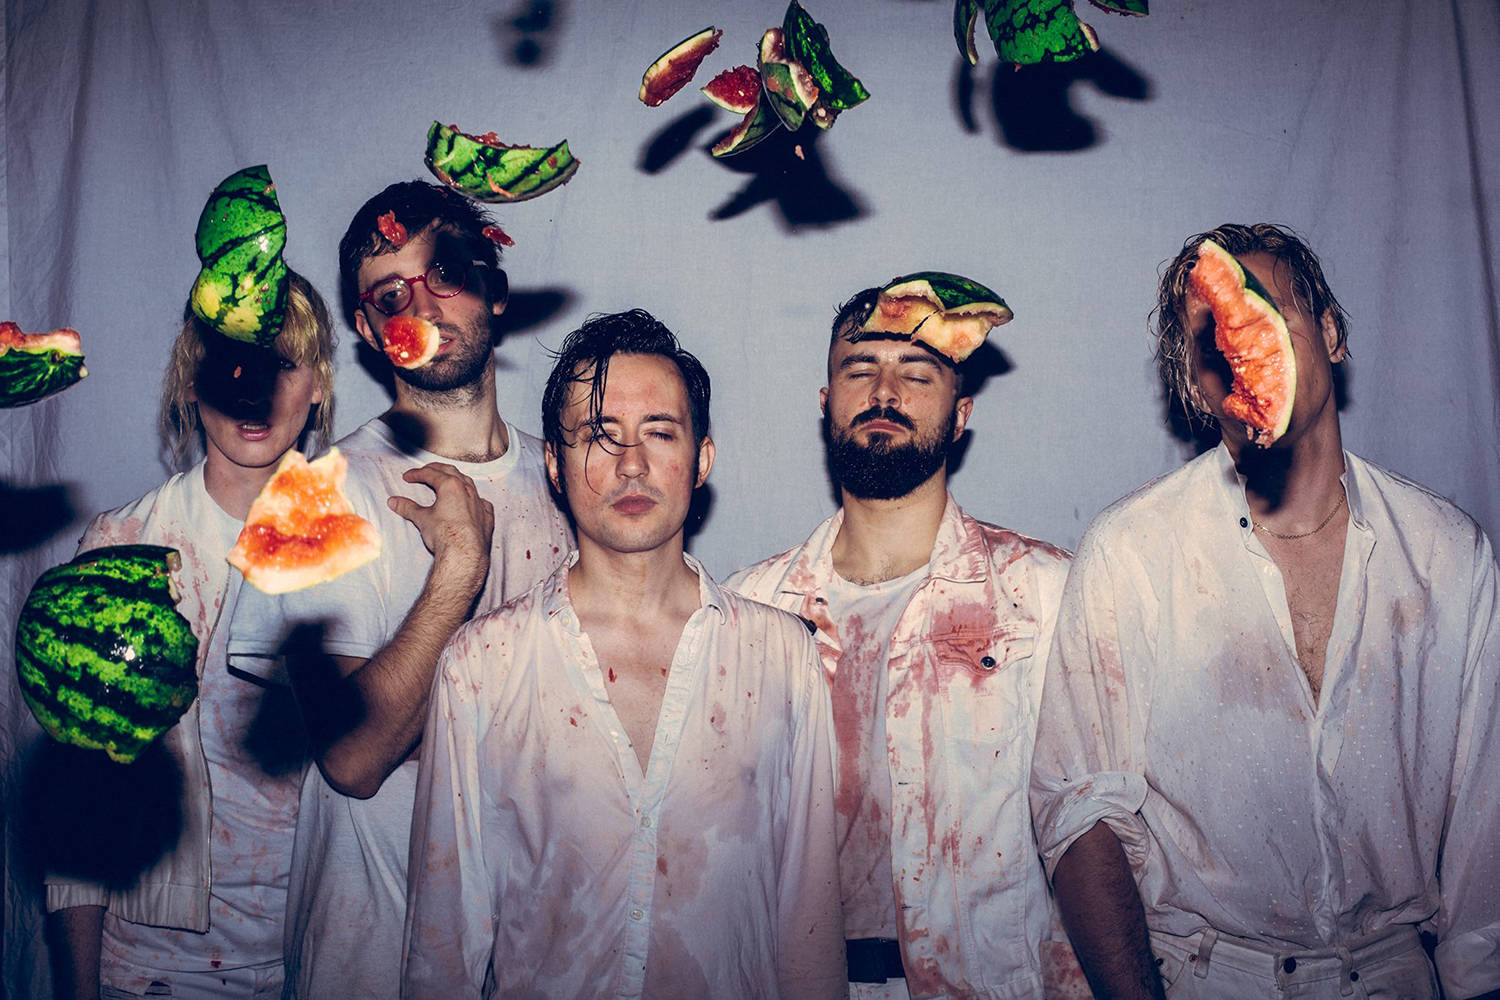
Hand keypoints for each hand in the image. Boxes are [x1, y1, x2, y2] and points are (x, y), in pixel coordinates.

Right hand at [390, 463, 493, 594]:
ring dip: (457, 479)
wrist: (464, 554)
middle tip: (425, 470)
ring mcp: (479, 503)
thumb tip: (393, 502)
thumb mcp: (422, 519)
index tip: (407, 477)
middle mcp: (468, 490)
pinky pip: (482, 503)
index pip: (431, 474)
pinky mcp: (487, 517)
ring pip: (469, 484)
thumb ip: (408, 508)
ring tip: (448, 481)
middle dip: (437, 469)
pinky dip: (474, 499)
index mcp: (451, 486)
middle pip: (451, 472)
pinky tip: (472, 502)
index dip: (417, 474)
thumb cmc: (444, 535)